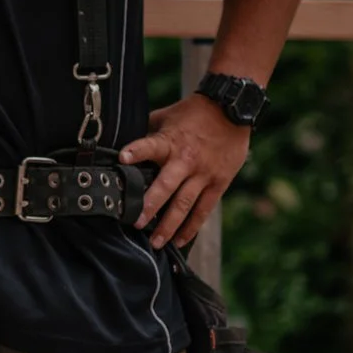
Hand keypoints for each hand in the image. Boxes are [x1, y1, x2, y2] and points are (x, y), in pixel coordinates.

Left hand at [121, 94, 251, 248]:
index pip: (150, 145)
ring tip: (156, 242)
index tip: (121, 157)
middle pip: (166, 186)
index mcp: (170, 141)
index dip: (136, 151)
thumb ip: (147, 134)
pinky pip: (204, 209)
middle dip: (150, 206)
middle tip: (135, 223)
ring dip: (170, 225)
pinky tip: (181, 240)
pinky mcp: (219, 183)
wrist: (232, 110)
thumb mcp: (165, 118)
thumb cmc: (192, 114)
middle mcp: (186, 160)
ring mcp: (204, 174)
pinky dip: (192, 226)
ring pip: (185, 204)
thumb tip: (120, 147)